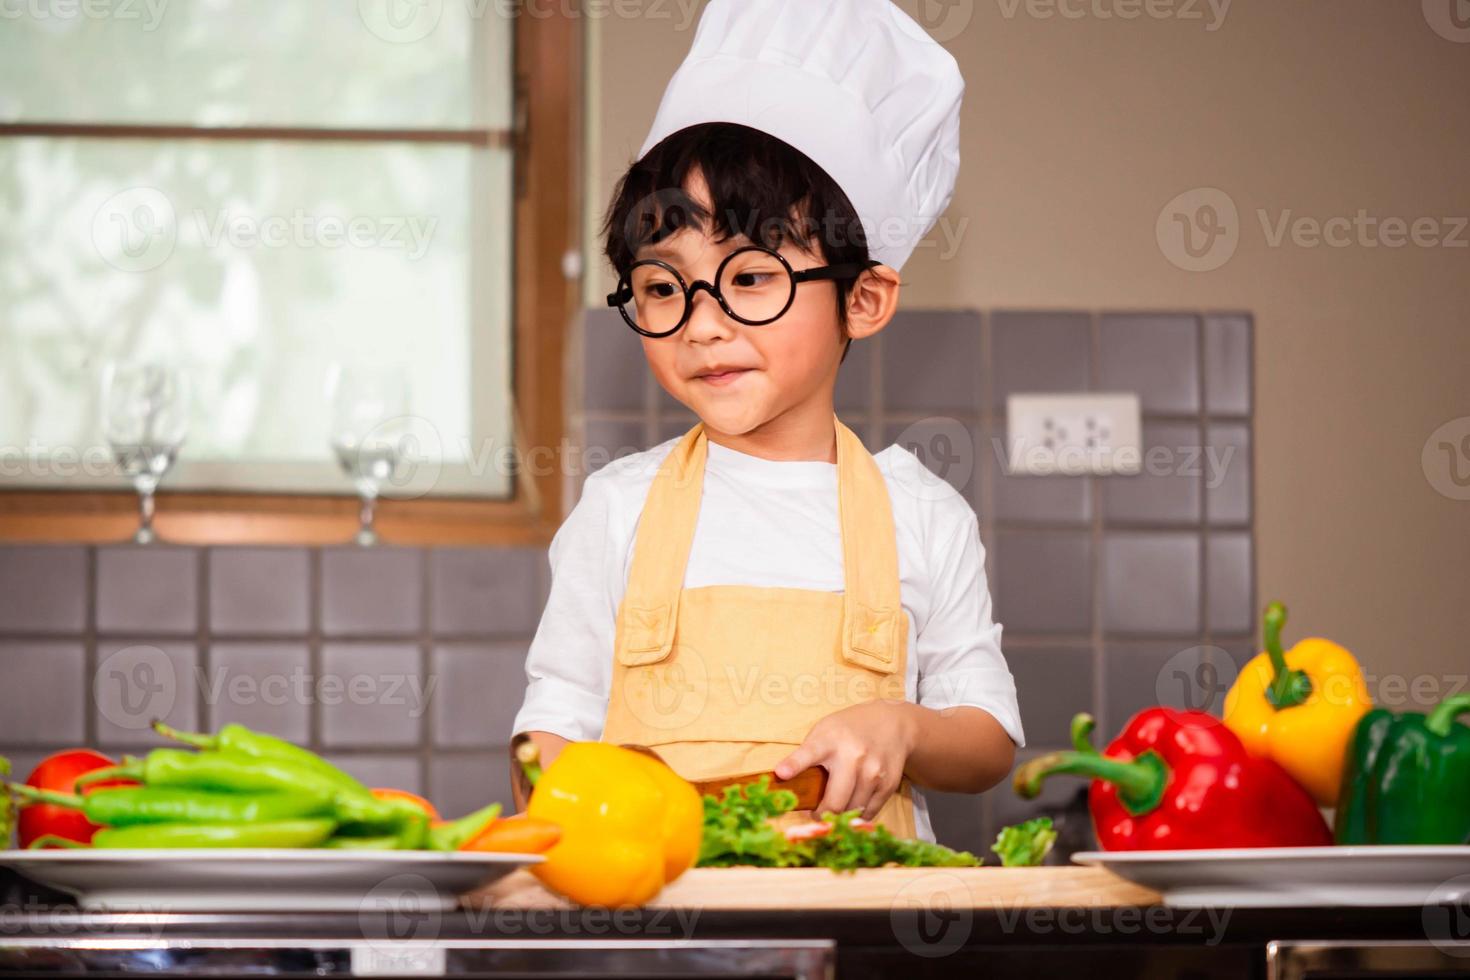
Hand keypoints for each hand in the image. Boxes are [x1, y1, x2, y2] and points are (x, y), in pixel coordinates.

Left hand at [774, 700, 918, 820]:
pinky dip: (857, 815)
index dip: (794, 765)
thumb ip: (808, 754)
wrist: (892, 724)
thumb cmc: (849, 730)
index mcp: (830, 740)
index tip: (782, 773)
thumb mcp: (825, 731)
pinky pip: (868, 813)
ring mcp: (873, 772)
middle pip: (835, 801)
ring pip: (851, 812)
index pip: (809, 753)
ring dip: (839, 816)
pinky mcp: (888, 785)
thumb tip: (786, 783)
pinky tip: (852, 805)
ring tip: (835, 807)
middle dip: (820, 814)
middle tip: (815, 813)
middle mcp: (853, 756)